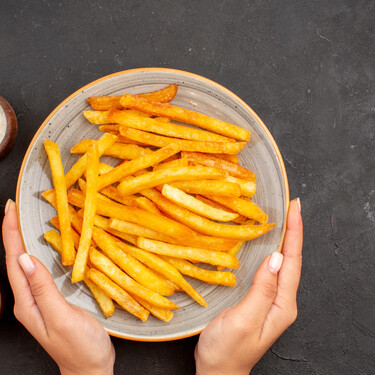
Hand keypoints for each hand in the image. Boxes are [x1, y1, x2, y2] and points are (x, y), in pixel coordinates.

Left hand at [2, 200, 114, 374]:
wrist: (90, 368)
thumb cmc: (79, 347)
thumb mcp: (61, 318)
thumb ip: (43, 289)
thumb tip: (26, 260)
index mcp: (27, 302)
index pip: (14, 261)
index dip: (10, 233)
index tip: (10, 210)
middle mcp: (29, 298)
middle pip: (16, 259)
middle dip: (12, 232)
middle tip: (15, 209)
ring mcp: (40, 299)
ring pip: (27, 263)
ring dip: (23, 240)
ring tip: (24, 221)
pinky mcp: (52, 299)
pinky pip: (40, 270)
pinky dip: (39, 252)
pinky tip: (44, 246)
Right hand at [195, 198, 302, 374]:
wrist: (218, 370)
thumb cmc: (227, 350)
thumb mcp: (244, 319)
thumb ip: (262, 290)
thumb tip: (275, 258)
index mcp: (282, 304)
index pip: (293, 262)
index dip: (294, 233)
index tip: (295, 208)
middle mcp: (281, 301)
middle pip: (292, 260)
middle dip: (293, 231)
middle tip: (291, 206)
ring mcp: (271, 300)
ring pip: (282, 263)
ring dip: (284, 239)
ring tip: (283, 218)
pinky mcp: (260, 299)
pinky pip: (269, 269)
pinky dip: (270, 250)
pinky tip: (266, 243)